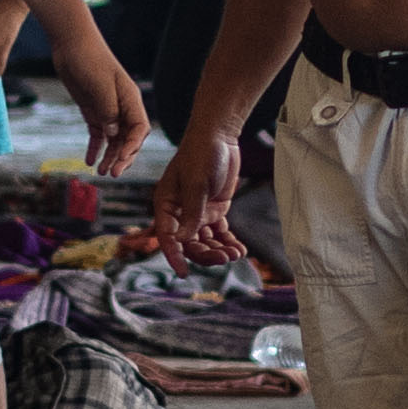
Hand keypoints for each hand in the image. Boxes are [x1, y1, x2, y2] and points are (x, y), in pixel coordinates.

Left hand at [58, 34, 152, 185]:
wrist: (71, 44)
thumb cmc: (89, 60)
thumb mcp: (100, 86)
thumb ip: (108, 111)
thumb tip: (113, 133)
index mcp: (131, 99)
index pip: (140, 129)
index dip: (133, 147)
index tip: (121, 159)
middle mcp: (123, 107)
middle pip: (129, 138)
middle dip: (122, 157)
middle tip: (111, 173)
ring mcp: (108, 109)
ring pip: (114, 139)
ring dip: (109, 156)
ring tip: (100, 172)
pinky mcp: (93, 110)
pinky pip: (98, 134)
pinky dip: (95, 148)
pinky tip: (90, 161)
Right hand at [153, 126, 248, 265]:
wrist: (220, 134)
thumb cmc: (201, 154)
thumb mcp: (196, 184)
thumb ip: (191, 214)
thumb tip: (182, 241)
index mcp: (166, 205)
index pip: (168, 237)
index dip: (175, 256)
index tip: (183, 273)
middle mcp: (179, 212)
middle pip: (189, 243)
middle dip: (206, 254)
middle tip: (225, 258)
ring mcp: (198, 211)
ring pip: (206, 241)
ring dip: (220, 250)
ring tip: (236, 254)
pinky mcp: (215, 209)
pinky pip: (220, 232)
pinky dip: (228, 241)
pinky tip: (240, 249)